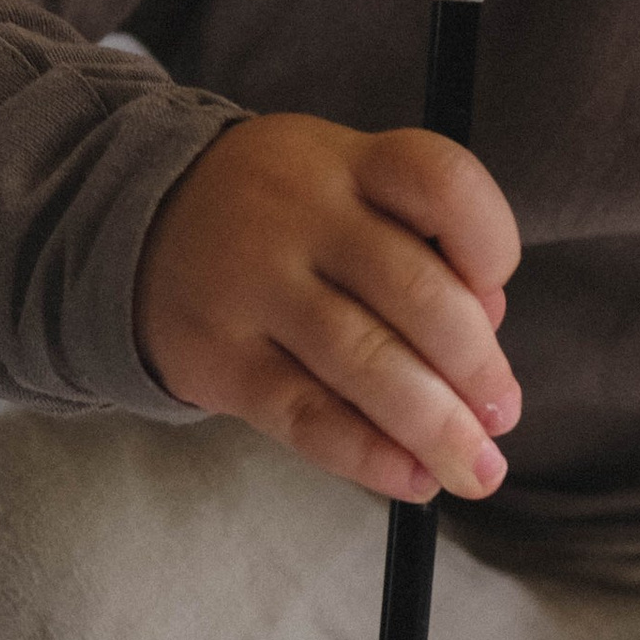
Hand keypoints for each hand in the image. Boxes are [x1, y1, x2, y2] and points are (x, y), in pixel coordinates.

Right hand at [135, 112, 519, 502]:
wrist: (137, 222)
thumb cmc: (285, 216)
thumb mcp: (347, 188)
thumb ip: (421, 247)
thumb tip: (486, 333)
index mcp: (350, 162)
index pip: (441, 181)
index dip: (489, 240)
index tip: (497, 290)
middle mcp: (301, 214)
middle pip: (414, 291)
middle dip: (476, 367)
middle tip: (502, 416)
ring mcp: (254, 284)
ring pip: (366, 362)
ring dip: (437, 427)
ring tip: (476, 467)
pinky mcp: (218, 356)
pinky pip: (307, 415)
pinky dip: (369, 456)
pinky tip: (412, 478)